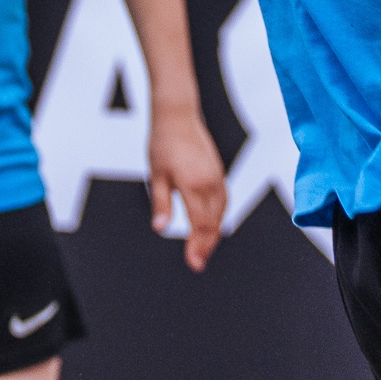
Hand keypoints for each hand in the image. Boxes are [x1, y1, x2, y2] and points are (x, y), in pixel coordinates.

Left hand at [148, 106, 227, 271]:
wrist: (178, 116)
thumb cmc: (162, 144)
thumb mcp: (156, 174)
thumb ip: (160, 203)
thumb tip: (160, 229)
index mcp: (193, 185)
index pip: (200, 225)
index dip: (198, 247)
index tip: (193, 263)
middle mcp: (210, 183)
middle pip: (213, 223)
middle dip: (206, 245)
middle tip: (197, 264)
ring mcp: (217, 177)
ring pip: (221, 214)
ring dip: (213, 233)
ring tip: (203, 250)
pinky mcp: (219, 172)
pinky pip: (223, 201)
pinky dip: (218, 217)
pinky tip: (211, 225)